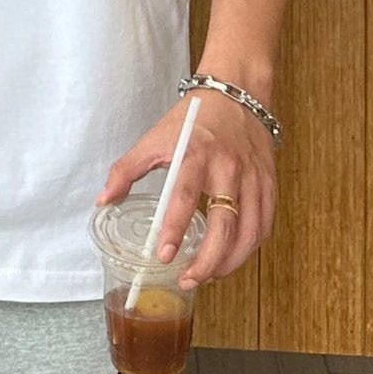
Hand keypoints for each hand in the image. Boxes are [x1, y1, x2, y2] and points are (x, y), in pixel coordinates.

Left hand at [94, 92, 276, 289]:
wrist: (237, 94)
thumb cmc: (195, 119)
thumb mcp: (155, 138)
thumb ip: (126, 170)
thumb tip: (104, 200)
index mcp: (196, 154)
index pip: (185, 197)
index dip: (175, 229)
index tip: (164, 255)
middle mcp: (228, 168)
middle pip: (224, 226)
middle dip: (207, 261)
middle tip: (188, 280)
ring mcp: (253, 177)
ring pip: (250, 232)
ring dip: (230, 262)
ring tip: (208, 276)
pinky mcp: (269, 184)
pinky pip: (264, 225)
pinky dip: (249, 248)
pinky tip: (231, 258)